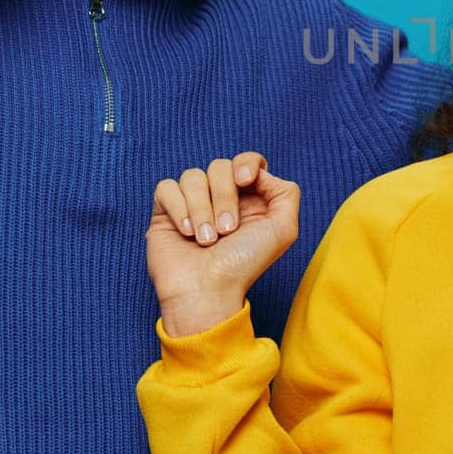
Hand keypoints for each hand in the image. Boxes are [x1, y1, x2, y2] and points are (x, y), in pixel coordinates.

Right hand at [146, 152, 300, 337]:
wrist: (207, 291)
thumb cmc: (244, 264)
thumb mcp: (283, 230)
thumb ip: (286, 193)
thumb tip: (262, 173)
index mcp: (250, 199)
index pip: (247, 161)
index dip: (245, 164)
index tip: (244, 181)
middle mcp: (221, 198)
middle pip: (220, 166)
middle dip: (224, 197)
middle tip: (226, 230)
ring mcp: (192, 203)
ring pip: (192, 176)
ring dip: (201, 209)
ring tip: (206, 239)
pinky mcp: (166, 212)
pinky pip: (167, 188)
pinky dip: (178, 209)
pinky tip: (186, 233)